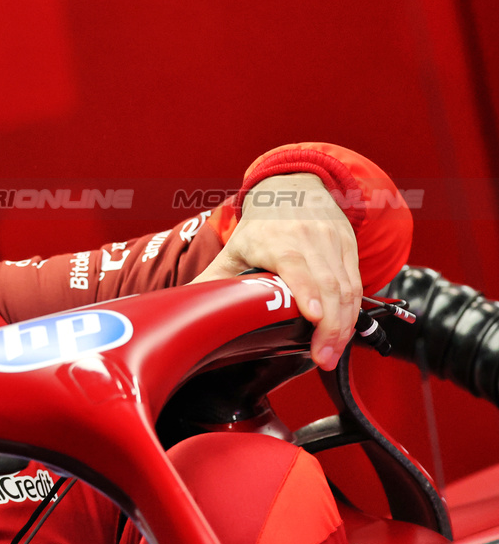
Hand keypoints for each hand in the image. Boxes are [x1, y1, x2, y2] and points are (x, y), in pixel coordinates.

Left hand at [190, 174, 359, 370]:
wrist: (293, 186)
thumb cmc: (262, 224)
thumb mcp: (234, 247)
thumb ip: (214, 280)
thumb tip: (187, 307)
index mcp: (276, 239)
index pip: (295, 265)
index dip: (306, 291)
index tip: (313, 318)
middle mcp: (309, 238)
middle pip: (328, 285)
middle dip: (330, 326)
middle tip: (322, 357)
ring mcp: (333, 242)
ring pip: (347, 287)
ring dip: (344, 325)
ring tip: (332, 353)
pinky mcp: (349, 247)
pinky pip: (356, 284)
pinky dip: (352, 312)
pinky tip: (342, 333)